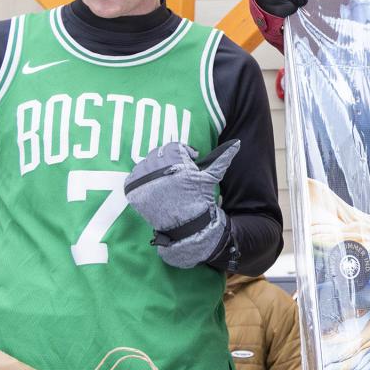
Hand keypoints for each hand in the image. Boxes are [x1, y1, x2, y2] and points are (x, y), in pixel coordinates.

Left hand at [125, 139, 241, 267]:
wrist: (187, 227)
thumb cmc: (200, 200)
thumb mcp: (212, 177)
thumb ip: (222, 158)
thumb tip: (236, 143)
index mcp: (177, 165)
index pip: (174, 146)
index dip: (182, 152)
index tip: (189, 160)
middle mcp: (159, 171)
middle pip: (157, 154)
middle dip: (167, 160)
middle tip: (175, 172)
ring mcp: (144, 182)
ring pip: (144, 164)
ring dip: (152, 169)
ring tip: (163, 181)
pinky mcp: (134, 193)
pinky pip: (132, 178)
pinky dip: (139, 180)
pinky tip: (151, 187)